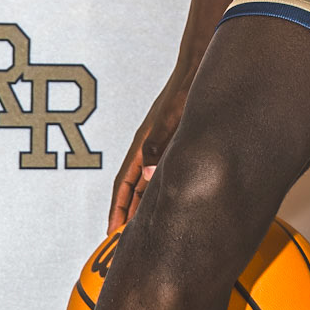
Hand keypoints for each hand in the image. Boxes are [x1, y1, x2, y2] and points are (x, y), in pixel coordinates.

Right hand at [107, 73, 190, 232]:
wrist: (198, 68)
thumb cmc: (183, 92)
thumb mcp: (170, 120)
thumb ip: (157, 146)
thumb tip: (146, 176)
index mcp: (142, 146)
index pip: (123, 185)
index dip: (118, 210)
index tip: (112, 233)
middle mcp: (148, 148)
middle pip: (134, 188)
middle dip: (127, 214)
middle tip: (122, 241)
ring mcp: (161, 146)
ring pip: (148, 182)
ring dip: (144, 205)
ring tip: (143, 230)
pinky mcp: (175, 142)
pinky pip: (162, 173)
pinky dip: (160, 191)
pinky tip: (170, 202)